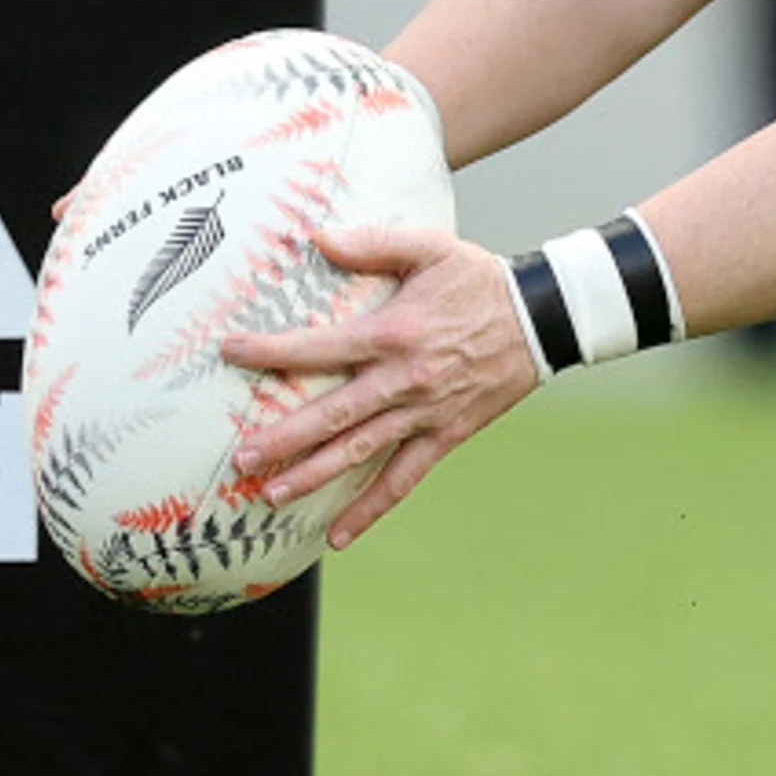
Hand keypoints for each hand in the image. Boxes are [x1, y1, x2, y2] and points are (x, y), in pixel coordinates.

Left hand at [223, 226, 538, 550]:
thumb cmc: (482, 280)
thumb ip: (374, 243)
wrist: (545, 317)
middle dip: (283, 438)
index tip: (230, 352)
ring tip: (271, 496)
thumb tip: (318, 239)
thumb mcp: (433, 248)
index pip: (320, 347)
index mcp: (394, 333)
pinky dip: (372, 508)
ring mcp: (426, 412)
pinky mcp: (447, 433)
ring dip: (314, 475)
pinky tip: (338, 536)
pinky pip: (405, 477)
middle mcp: (404, 379)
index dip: (272, 351)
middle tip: (241, 458)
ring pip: (361, 451)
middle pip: (333, 414)